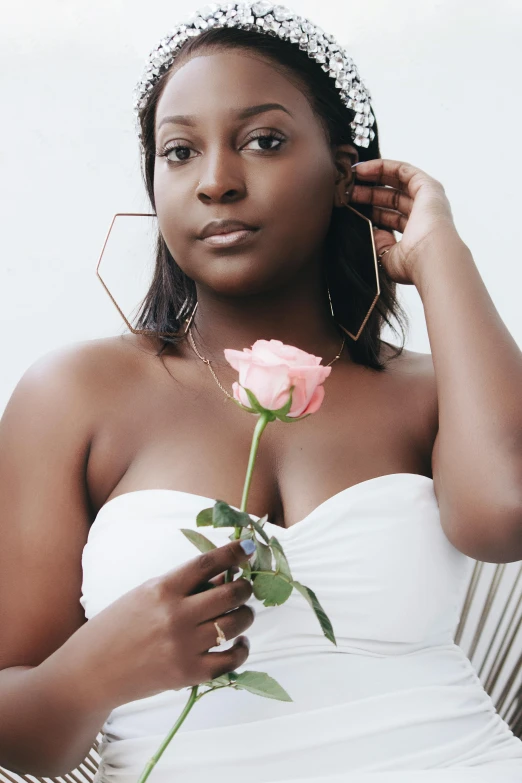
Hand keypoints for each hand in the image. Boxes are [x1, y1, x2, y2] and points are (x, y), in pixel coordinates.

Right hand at [61, 540, 255, 711]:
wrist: (92, 670)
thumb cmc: (119, 625)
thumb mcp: (146, 593)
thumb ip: (183, 586)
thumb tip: (226, 575)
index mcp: (163, 588)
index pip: (208, 563)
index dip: (234, 552)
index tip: (250, 547)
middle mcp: (175, 615)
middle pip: (230, 594)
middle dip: (244, 588)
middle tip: (244, 588)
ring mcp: (183, 646)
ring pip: (235, 624)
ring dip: (245, 615)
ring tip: (241, 614)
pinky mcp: (188, 674)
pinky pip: (231, 660)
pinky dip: (241, 649)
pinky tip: (239, 642)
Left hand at [350, 159, 459, 284]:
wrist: (430, 258)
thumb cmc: (411, 264)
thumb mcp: (386, 256)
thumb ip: (378, 243)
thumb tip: (371, 230)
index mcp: (415, 234)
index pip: (390, 217)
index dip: (370, 211)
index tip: (350, 207)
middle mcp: (424, 215)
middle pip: (391, 199)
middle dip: (368, 193)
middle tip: (346, 192)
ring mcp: (428, 200)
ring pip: (397, 183)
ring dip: (373, 177)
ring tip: (350, 177)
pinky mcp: (429, 186)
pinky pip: (403, 171)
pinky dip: (383, 166)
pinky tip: (362, 168)